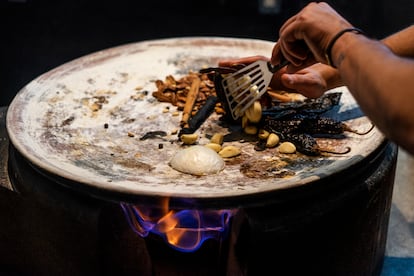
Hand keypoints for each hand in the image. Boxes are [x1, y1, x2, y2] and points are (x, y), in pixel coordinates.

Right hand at [219, 56, 338, 98]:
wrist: (323, 81)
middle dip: (234, 76)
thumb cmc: (318, 82)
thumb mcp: (311, 83)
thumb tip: (285, 79)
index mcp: (277, 69)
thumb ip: (298, 81)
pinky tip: (264, 104)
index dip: (238, 63)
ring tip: (239, 99)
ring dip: (247, 91)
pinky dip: (260, 98)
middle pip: (248, 72)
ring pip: (254, 82)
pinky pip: (263, 90)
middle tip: (218, 81)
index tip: (223, 64)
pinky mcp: (276, 84)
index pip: (254, 63)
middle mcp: (272, 71)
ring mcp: (273, 78)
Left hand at [271, 2, 352, 66]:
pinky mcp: (302, 21)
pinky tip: (301, 57)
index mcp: (318, 13)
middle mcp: (312, 9)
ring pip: (285, 34)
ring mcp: (306, 13)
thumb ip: (300, 55)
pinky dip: (289, 50)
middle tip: (276, 63)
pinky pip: (285, 37)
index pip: (296, 27)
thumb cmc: (336, 51)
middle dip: (282, 48)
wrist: (346, 49)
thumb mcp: (316, 51)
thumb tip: (287, 68)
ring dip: (288, 51)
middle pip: (288, 29)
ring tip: (299, 62)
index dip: (288, 43)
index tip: (281, 58)